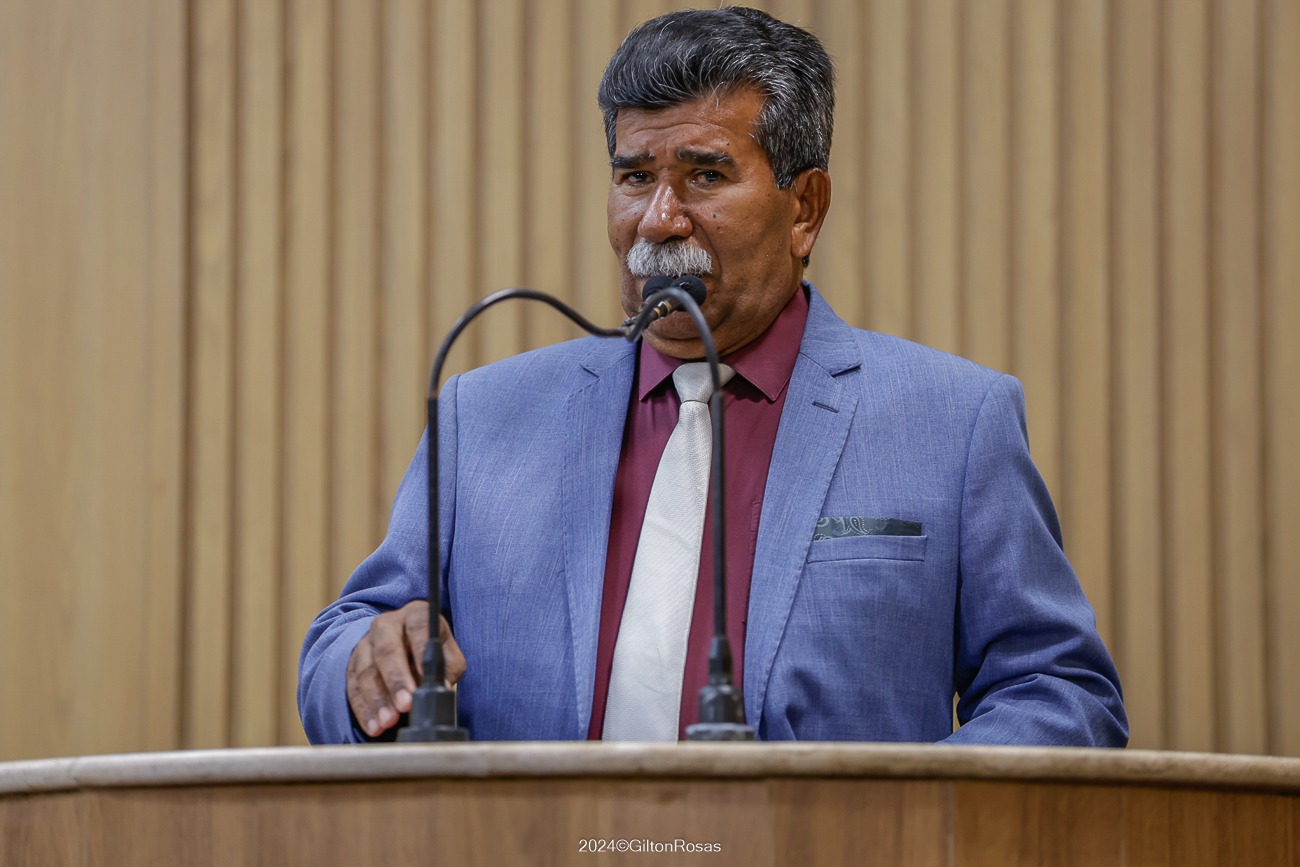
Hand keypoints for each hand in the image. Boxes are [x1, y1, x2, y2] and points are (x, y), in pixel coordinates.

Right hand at [345, 600, 466, 737]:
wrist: (405, 645)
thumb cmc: (431, 651)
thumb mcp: (448, 654)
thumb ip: (448, 668)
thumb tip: (441, 688)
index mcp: (415, 615)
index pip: (417, 628)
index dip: (420, 652)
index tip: (425, 679)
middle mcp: (386, 625)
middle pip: (387, 651)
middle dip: (396, 680)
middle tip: (405, 705)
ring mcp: (366, 644)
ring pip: (367, 671)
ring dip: (377, 700)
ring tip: (389, 721)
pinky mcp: (353, 665)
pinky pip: (353, 687)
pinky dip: (364, 710)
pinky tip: (374, 726)